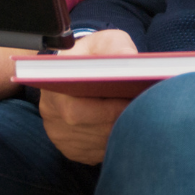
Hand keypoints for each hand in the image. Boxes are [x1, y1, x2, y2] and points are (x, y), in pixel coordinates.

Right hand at [39, 29, 137, 164]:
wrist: (74, 69)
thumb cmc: (91, 54)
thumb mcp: (103, 40)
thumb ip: (117, 46)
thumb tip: (131, 59)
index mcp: (53, 85)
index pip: (76, 110)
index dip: (107, 110)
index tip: (131, 103)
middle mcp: (50, 113)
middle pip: (90, 130)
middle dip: (120, 122)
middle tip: (144, 112)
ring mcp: (59, 135)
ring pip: (97, 144)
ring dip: (120, 134)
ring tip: (139, 118)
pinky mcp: (70, 149)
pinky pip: (98, 154)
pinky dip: (115, 142)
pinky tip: (125, 127)